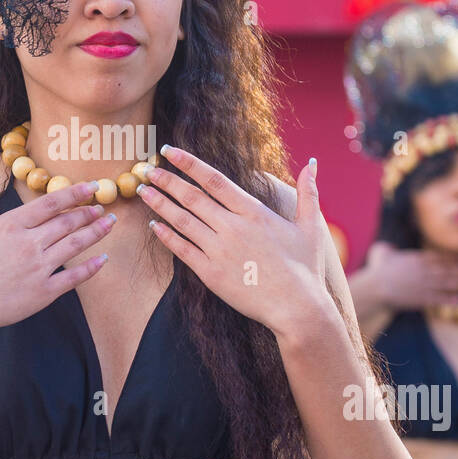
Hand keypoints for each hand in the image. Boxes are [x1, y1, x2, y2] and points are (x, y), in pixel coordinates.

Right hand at [0, 162, 114, 337]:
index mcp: (9, 225)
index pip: (50, 203)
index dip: (74, 193)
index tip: (92, 187)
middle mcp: (29, 243)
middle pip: (67, 222)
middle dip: (88, 212)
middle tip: (104, 206)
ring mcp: (40, 268)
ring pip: (75, 245)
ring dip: (95, 232)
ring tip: (110, 224)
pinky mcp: (44, 293)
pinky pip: (74, 277)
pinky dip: (91, 268)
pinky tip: (102, 260)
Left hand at [136, 145, 329, 338]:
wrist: (297, 307)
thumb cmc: (305, 268)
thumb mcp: (310, 227)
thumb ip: (308, 193)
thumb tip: (314, 163)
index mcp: (254, 212)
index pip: (214, 180)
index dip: (188, 163)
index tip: (169, 151)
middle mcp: (233, 227)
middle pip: (192, 197)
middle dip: (167, 181)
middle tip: (146, 169)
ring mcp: (219, 250)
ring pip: (182, 221)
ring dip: (160, 204)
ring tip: (143, 191)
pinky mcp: (211, 273)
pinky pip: (182, 250)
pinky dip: (167, 236)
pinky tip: (154, 225)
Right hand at [362, 242, 457, 309]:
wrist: (373, 287)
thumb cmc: (376, 270)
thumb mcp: (381, 254)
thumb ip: (388, 250)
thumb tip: (388, 247)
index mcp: (416, 259)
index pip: (441, 258)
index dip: (457, 259)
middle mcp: (423, 271)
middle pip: (449, 269)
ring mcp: (422, 285)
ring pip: (446, 283)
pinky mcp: (419, 298)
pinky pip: (437, 299)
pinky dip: (450, 300)